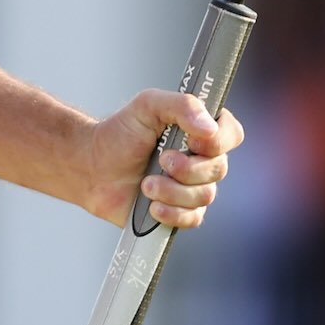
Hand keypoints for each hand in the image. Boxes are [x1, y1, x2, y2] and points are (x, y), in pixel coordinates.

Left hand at [77, 89, 244, 227]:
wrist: (93, 168)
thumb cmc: (120, 133)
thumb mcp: (148, 105)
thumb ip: (181, 106)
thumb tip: (210, 129)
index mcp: (199, 129)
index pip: (232, 134)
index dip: (217, 141)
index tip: (190, 140)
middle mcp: (202, 158)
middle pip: (219, 169)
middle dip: (186, 168)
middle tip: (160, 160)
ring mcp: (193, 187)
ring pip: (205, 196)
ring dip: (172, 190)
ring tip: (146, 184)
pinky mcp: (181, 211)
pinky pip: (193, 219)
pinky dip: (171, 213)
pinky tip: (151, 205)